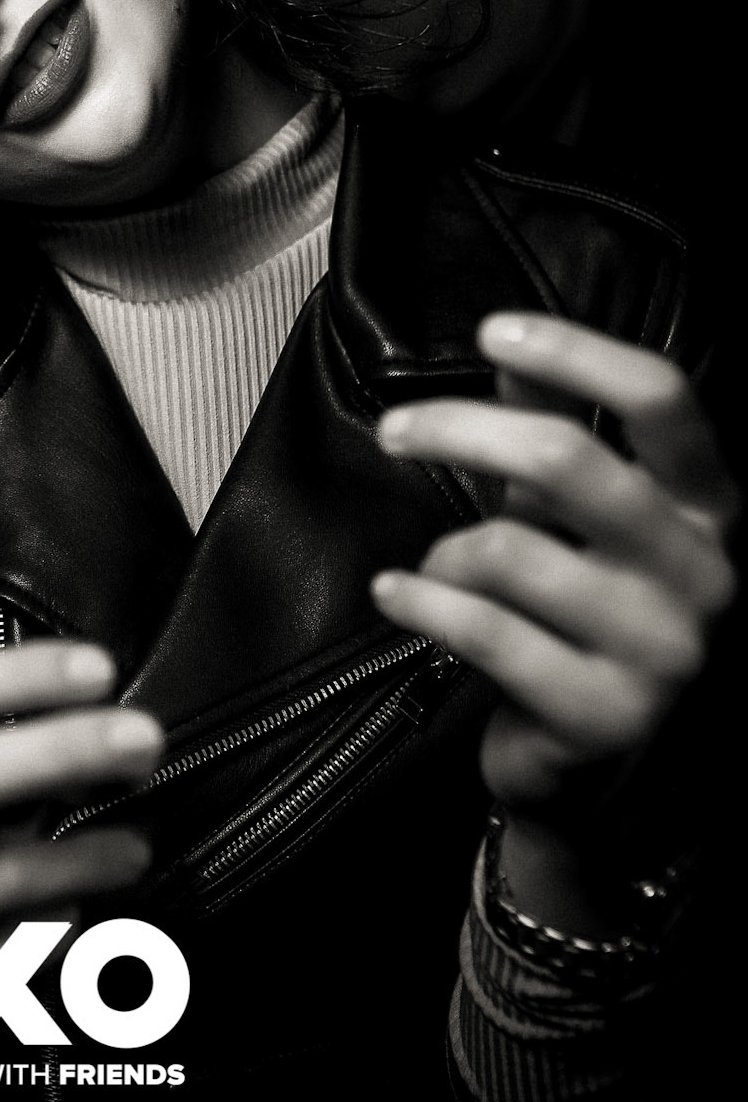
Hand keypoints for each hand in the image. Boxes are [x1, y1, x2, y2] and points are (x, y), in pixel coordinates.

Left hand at [369, 313, 736, 842]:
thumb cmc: (583, 614)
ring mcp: (662, 650)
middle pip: (567, 460)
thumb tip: (507, 352)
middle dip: (458, 430)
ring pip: (508, 551)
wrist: (603, 771)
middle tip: (393, 430)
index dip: (574, 351)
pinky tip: (394, 594)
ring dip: (445, 552)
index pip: (662, 398)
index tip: (493, 330)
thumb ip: (551, 431)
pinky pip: (481, 630)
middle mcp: (702, 573)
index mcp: (707, 507)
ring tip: (436, 572)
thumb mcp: (573, 516)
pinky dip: (420, 601)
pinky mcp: (604, 715)